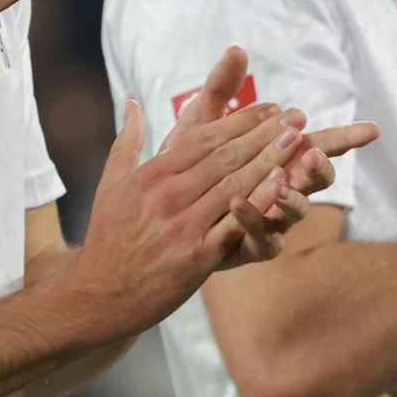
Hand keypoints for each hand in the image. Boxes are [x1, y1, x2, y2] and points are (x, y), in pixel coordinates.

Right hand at [67, 49, 375, 332]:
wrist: (99, 294)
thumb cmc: (109, 237)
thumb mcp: (110, 183)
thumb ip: (127, 140)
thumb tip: (132, 102)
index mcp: (150, 175)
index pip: (203, 138)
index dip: (240, 120)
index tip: (268, 107)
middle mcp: (166, 196)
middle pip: (225, 157)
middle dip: (264, 134)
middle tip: (295, 117)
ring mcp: (182, 227)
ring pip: (234, 185)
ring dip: (270, 160)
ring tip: (297, 142)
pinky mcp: (196, 258)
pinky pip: (235, 226)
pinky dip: (259, 204)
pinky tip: (283, 186)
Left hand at [158, 48, 379, 269]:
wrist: (158, 216)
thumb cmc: (187, 168)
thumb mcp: (200, 125)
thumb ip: (220, 91)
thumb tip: (236, 48)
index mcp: (280, 160)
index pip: (320, 145)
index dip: (347, 138)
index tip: (373, 129)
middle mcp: (281, 190)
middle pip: (317, 180)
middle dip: (321, 167)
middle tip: (315, 153)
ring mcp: (269, 220)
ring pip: (296, 211)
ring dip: (293, 195)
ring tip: (280, 178)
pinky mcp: (248, 246)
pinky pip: (262, 240)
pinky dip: (254, 220)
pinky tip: (237, 201)